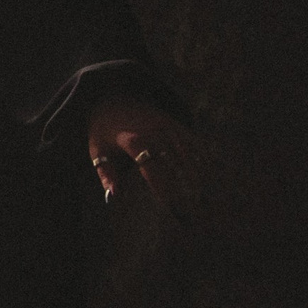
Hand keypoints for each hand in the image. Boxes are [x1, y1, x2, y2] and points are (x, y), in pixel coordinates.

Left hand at [86, 99, 197, 217]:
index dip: (161, 187)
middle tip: (191, 209)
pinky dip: (202, 155)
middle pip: (173, 163)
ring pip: (187, 152)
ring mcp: (167, 125)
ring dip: (197, 173)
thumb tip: (113, 195)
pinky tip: (210, 171)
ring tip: (203, 196)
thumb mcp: (97, 149)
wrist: (114, 97)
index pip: (151, 168)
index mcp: (133, 140)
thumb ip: (106, 172)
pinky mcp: (175, 122)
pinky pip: (193, 140)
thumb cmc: (105, 130)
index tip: (170, 207)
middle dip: (183, 186)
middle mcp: (153, 131)